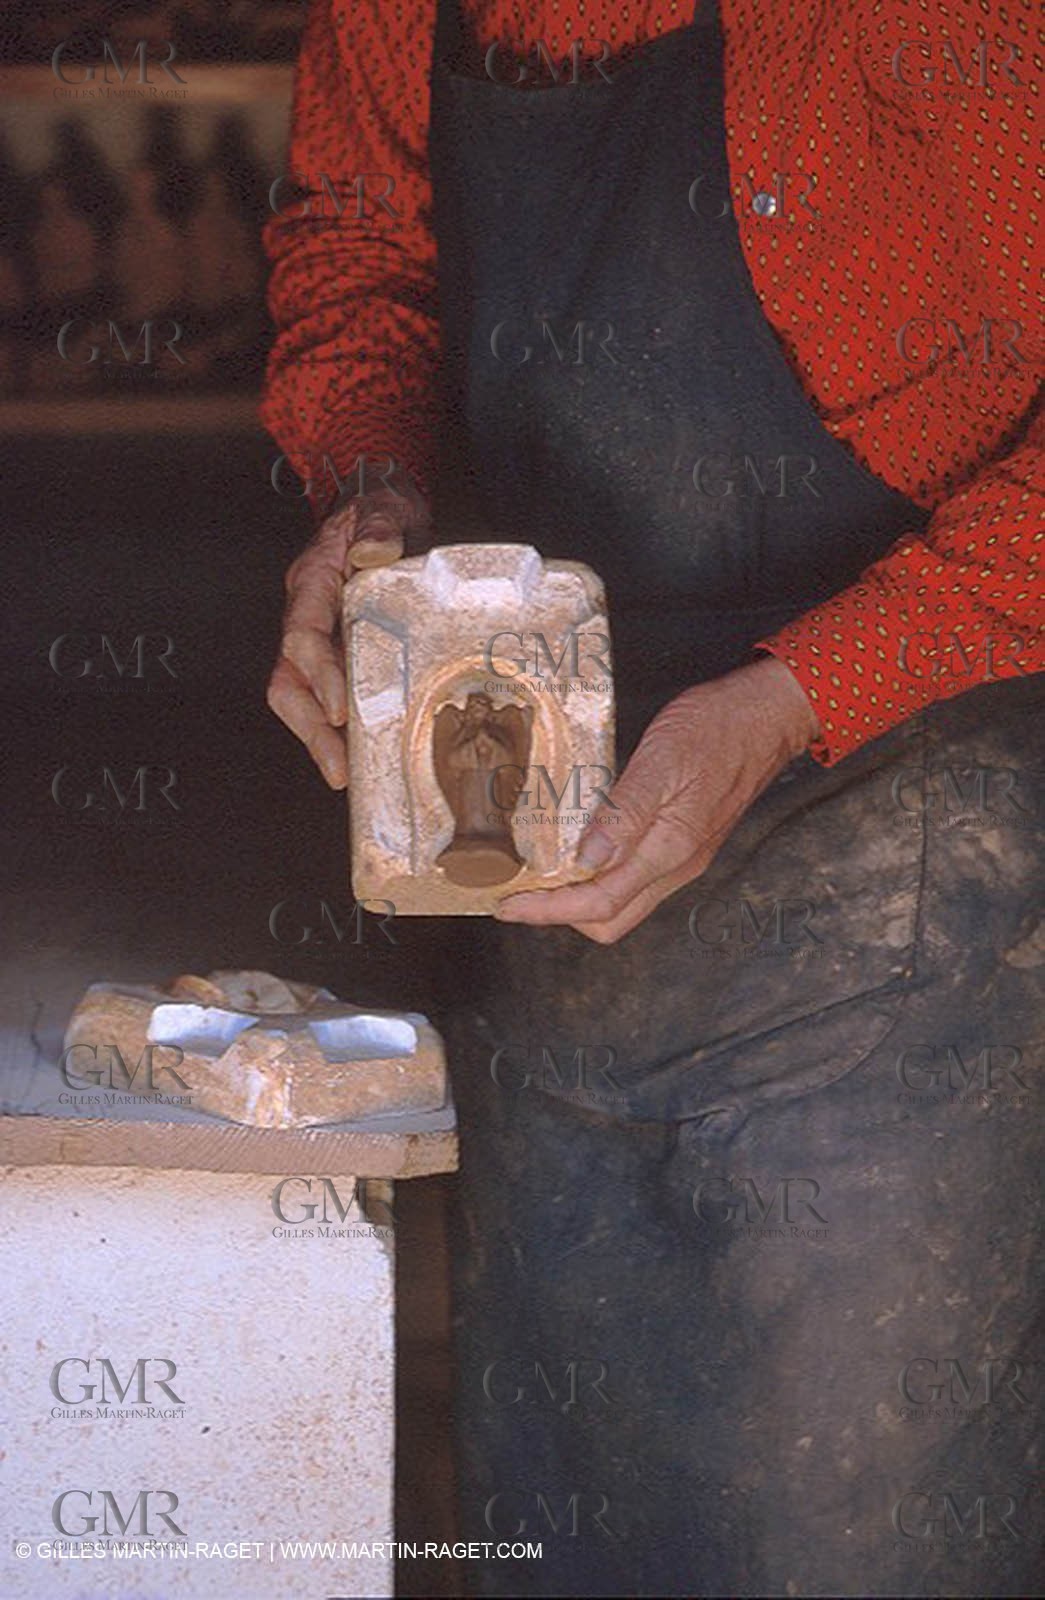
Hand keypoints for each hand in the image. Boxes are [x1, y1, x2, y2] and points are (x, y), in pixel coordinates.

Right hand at [267, 477, 428, 787]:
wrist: (379, 510)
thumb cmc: (380, 512)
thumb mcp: (384, 509)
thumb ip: (378, 528)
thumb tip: (372, 551)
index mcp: (312, 582)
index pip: (303, 635)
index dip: (318, 674)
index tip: (338, 708)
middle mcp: (305, 614)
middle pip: (287, 678)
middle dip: (308, 727)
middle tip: (339, 768)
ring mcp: (316, 635)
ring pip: (298, 694)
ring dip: (318, 738)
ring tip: (345, 773)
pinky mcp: (335, 650)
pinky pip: (323, 694)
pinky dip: (336, 727)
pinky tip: (359, 753)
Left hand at [496, 655, 819, 942]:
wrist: (768, 716)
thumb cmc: (717, 728)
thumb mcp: (661, 760)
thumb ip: (625, 814)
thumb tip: (586, 860)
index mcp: (670, 849)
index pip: (600, 903)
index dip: (548, 910)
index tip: (509, 905)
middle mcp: (677, 865)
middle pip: (611, 919)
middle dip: (560, 913)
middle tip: (518, 890)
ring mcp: (683, 858)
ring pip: (624, 903)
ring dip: (578, 897)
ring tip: (538, 871)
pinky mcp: (683, 843)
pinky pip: (636, 878)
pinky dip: (600, 876)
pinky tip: (578, 849)